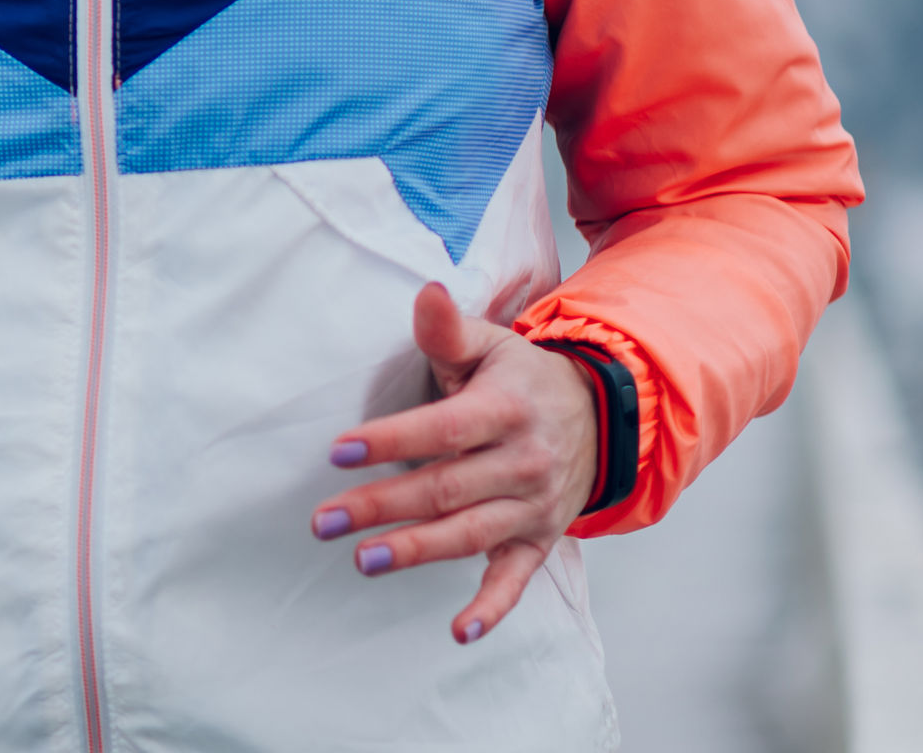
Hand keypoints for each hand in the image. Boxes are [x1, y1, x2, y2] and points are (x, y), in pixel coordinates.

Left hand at [312, 281, 599, 644]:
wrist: (599, 415)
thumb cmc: (519, 378)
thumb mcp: (490, 344)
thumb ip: (447, 330)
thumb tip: (425, 291)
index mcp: (507, 409)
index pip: (443, 430)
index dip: (391, 441)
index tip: (338, 452)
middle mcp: (525, 462)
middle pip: (447, 489)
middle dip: (382, 506)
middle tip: (324, 521)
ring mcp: (535, 506)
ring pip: (471, 534)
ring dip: (417, 551)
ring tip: (364, 560)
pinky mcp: (539, 539)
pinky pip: (517, 579)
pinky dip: (492, 608)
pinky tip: (460, 631)